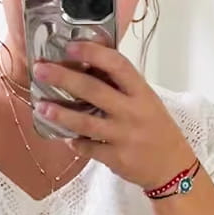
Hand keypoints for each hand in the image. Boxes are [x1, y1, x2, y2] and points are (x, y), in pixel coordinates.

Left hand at [32, 42, 195, 190]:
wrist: (172, 167)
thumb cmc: (157, 130)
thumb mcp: (147, 102)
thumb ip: (122, 88)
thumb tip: (89, 69)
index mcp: (141, 93)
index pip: (117, 65)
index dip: (93, 53)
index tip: (71, 47)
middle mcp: (132, 112)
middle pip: (94, 90)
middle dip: (64, 78)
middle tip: (41, 70)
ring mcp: (123, 136)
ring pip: (86, 122)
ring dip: (60, 113)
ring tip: (41, 107)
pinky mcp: (116, 158)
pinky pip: (88, 148)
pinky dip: (75, 141)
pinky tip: (65, 136)